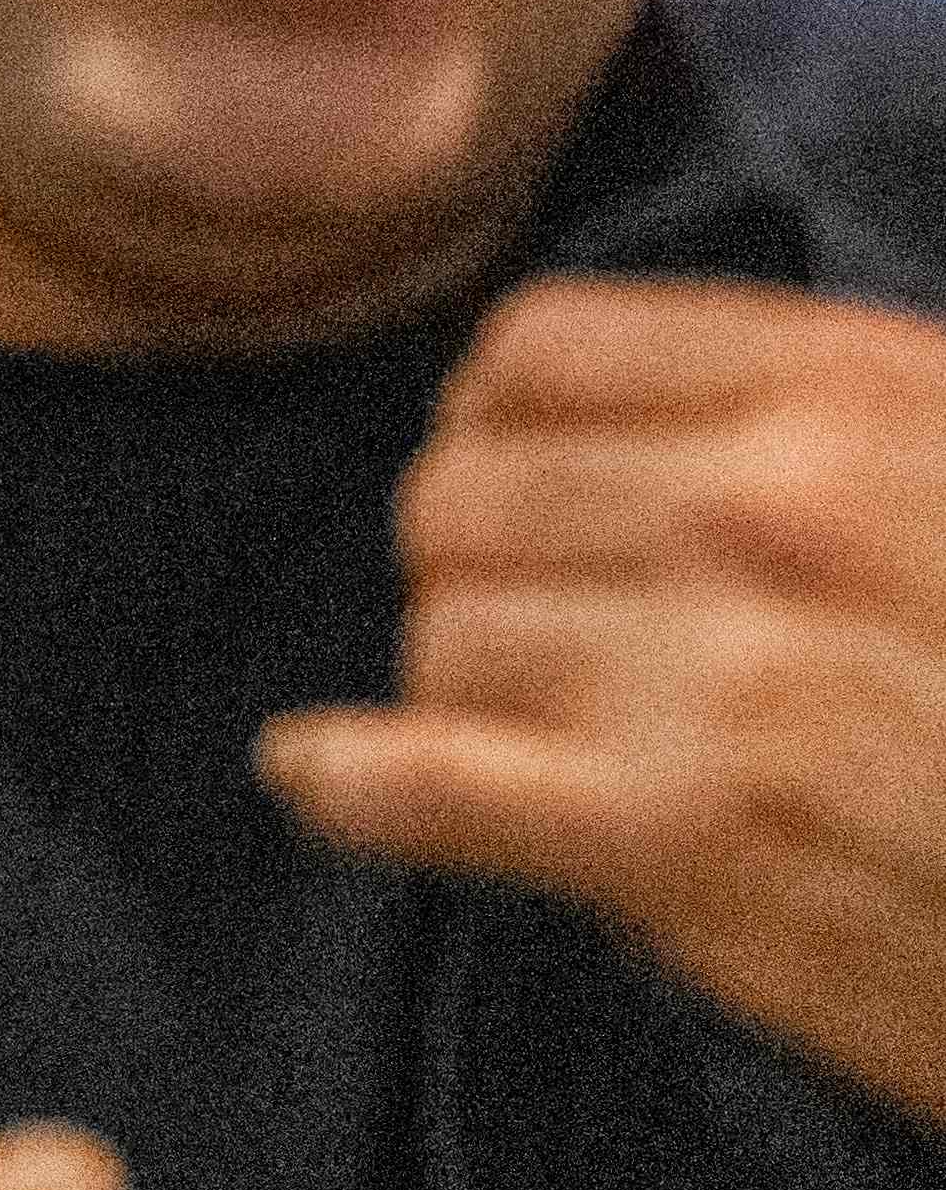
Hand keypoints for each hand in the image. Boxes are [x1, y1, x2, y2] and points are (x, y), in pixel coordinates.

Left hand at [265, 277, 945, 1124]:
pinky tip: (326, 777)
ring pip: (438, 637)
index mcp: (863, 397)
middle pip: (459, 495)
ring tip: (546, 736)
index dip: (499, 425)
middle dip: (476, 570)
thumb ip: (835, 428)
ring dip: (461, 693)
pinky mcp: (689, 838)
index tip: (524, 482)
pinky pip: (422, 780)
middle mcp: (779, 506)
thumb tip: (616, 425)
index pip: (536, 350)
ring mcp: (728, 671)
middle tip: (541, 639)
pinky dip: (354, 783)